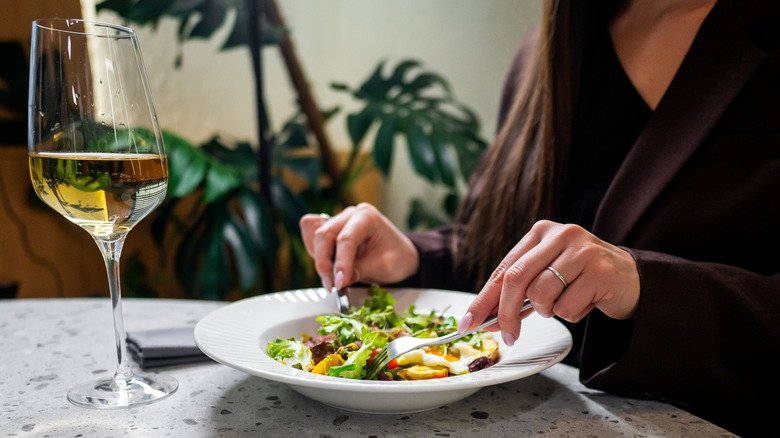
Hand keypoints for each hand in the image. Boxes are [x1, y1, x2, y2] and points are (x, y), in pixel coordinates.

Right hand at [299, 203, 418, 289]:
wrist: (401, 256)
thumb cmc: (398, 257)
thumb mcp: (385, 266)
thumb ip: (361, 270)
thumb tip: (340, 279)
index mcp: (367, 217)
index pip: (346, 239)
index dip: (341, 263)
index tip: (339, 283)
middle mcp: (350, 215)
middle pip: (324, 235)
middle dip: (324, 262)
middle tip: (331, 285)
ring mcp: (339, 221)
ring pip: (315, 236)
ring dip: (318, 259)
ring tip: (331, 278)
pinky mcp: (331, 231)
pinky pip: (312, 236)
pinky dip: (314, 252)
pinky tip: (327, 266)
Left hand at [459, 220, 639, 345]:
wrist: (631, 278)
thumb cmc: (582, 278)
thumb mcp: (548, 276)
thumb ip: (519, 292)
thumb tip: (486, 317)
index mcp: (541, 232)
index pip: (504, 269)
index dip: (483, 299)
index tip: (469, 322)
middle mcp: (560, 235)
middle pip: (517, 279)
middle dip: (505, 313)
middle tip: (506, 336)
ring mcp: (582, 250)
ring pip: (542, 295)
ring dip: (548, 311)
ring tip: (566, 302)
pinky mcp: (601, 271)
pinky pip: (567, 308)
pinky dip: (572, 314)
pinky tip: (586, 302)